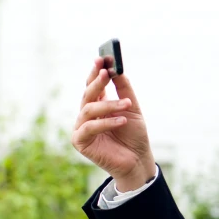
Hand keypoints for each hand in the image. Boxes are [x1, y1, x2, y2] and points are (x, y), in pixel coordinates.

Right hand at [72, 58, 155, 190]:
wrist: (137, 159)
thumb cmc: (133, 135)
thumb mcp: (132, 108)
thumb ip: (124, 90)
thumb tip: (118, 69)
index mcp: (98, 106)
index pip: (93, 85)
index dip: (95, 72)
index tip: (101, 59)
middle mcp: (87, 115)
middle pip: (88, 94)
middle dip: (97, 82)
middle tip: (106, 72)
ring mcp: (81, 128)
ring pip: (89, 109)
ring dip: (109, 105)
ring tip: (127, 105)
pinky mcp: (80, 142)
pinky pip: (90, 127)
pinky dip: (106, 122)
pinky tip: (121, 121)